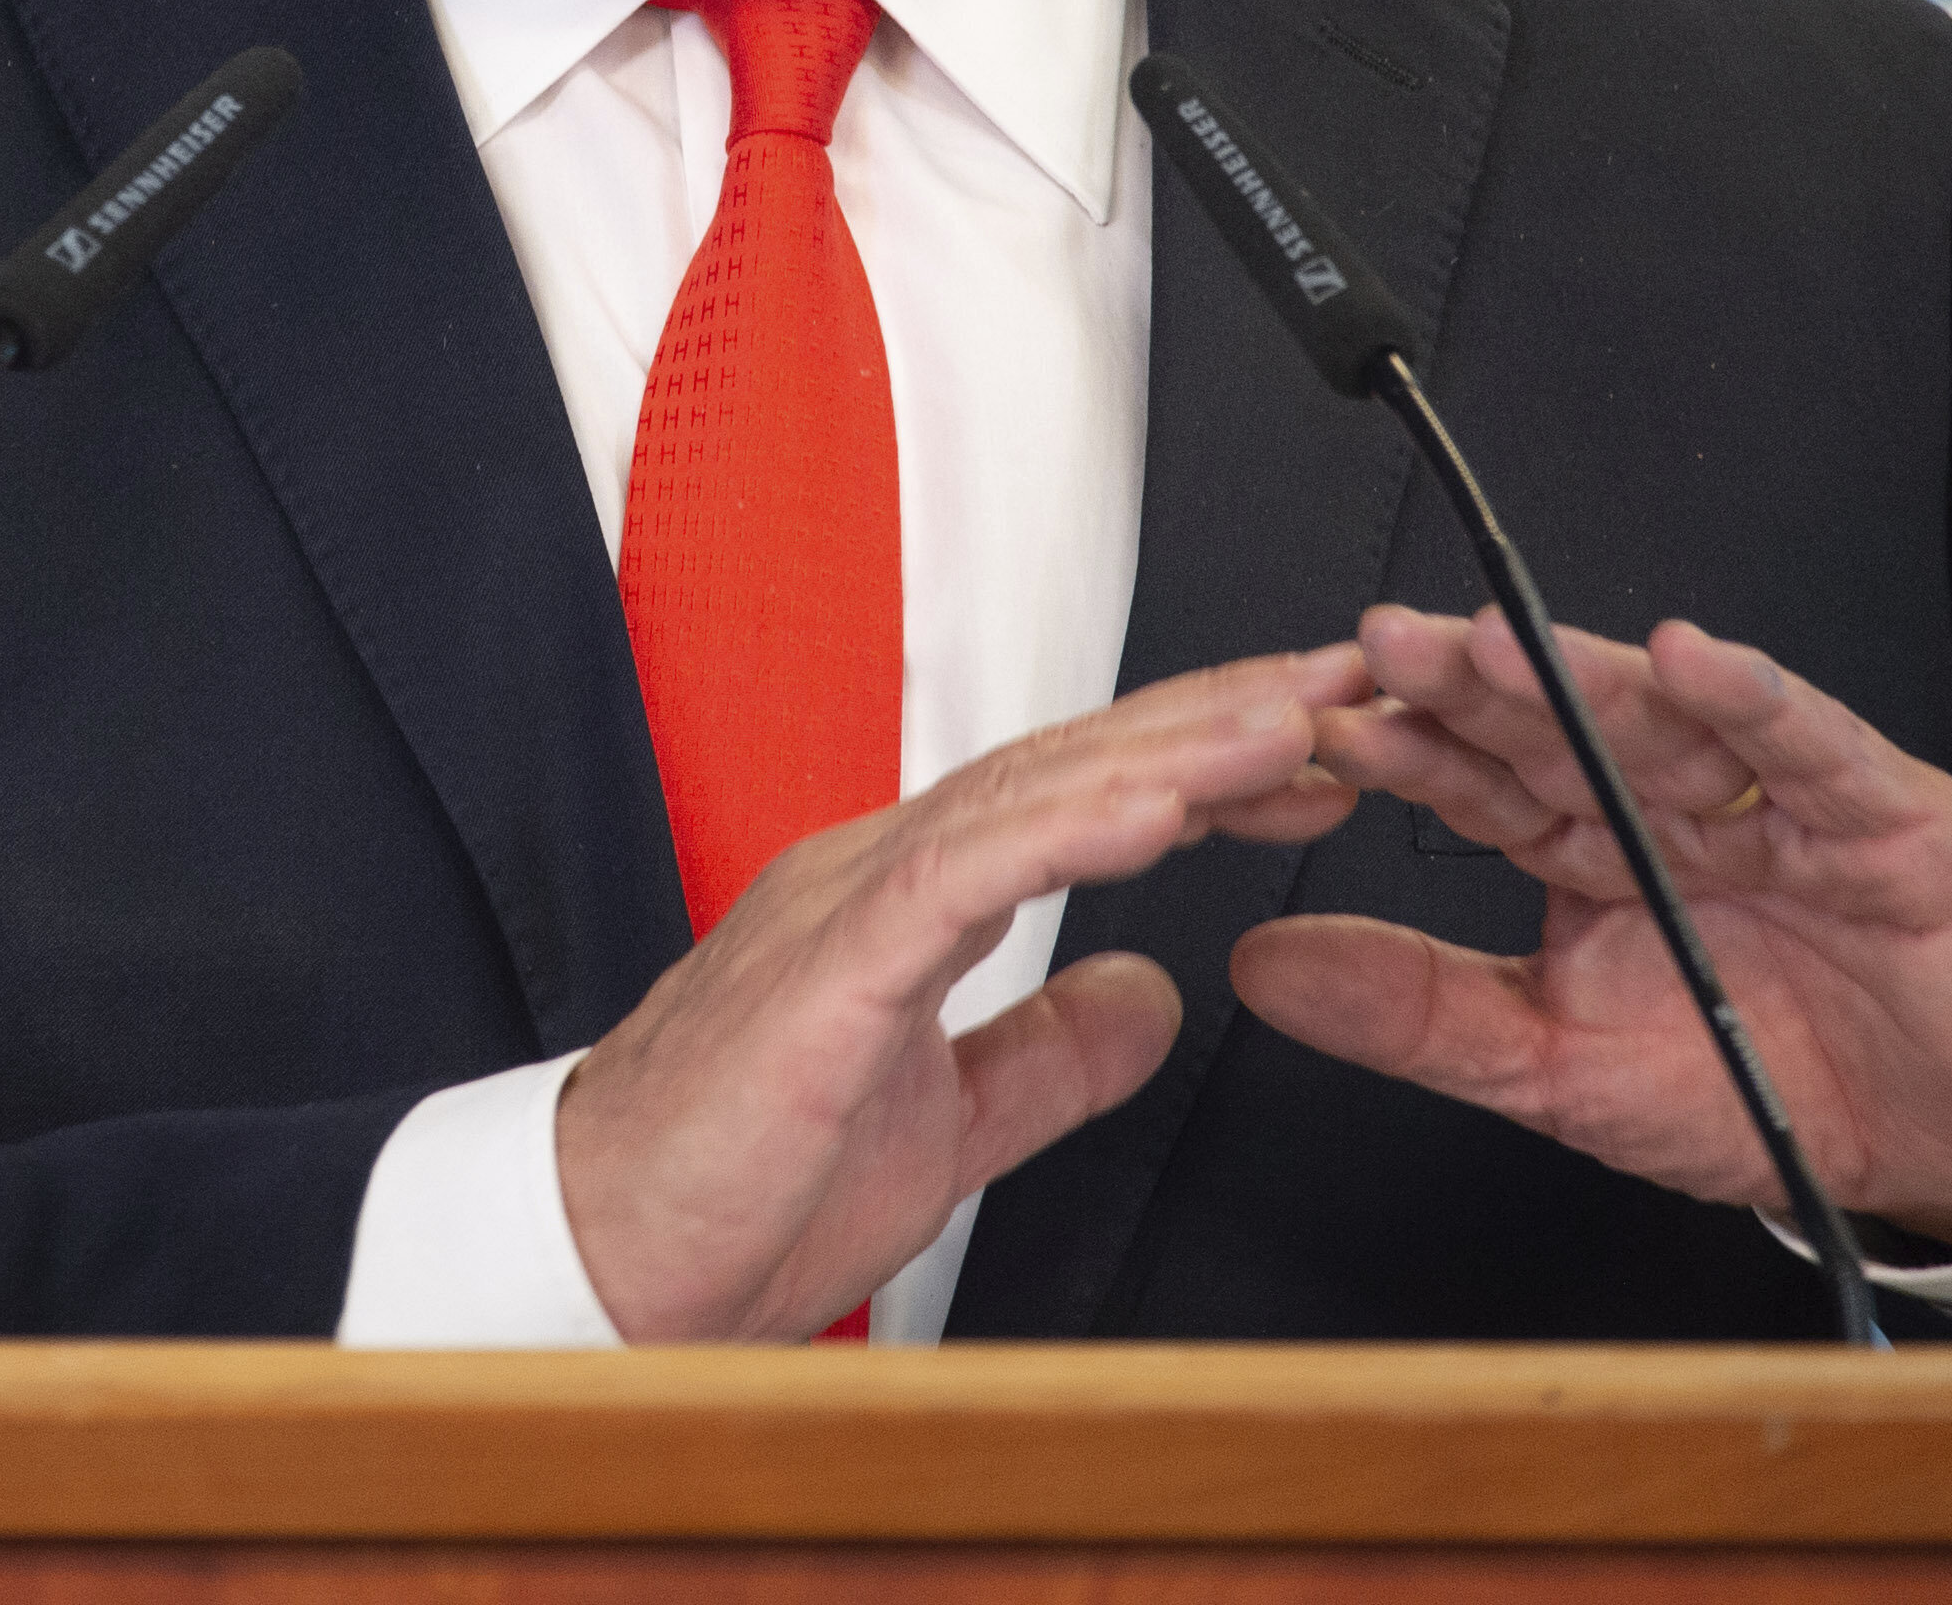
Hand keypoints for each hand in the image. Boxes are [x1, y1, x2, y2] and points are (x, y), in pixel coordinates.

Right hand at [555, 647, 1366, 1340]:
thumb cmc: (736, 1195)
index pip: (1078, 799)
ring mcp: (849, 904)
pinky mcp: (830, 966)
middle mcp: (879, 874)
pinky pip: (965, 875)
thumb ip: (1048, 1055)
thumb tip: (1149, 1002)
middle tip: (1345, 689)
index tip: (1315, 752)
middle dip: (1217, 724)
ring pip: (1032, 793)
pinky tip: (1160, 809)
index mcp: (905, 903)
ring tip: (1287, 727)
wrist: (606, 1261)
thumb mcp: (948, 1124)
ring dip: (1172, 754)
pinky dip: (1068, 831)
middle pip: (1073, 764)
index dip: (1203, 764)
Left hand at [1236, 605, 1951, 1254]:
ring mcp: (1771, 798)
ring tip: (1498, 642)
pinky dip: (1755, 701)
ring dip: (1583, 674)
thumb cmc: (1761, 1082)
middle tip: (1381, 647)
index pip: (1474, 784)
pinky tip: (1692, 661)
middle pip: (1554, 727)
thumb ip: (1420, 1015)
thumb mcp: (1559, 1070)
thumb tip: (1258, 966)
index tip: (1308, 726)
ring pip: (1663, 720)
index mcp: (1586, 849)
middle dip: (1467, 684)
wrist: (1942, 1135)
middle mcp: (1667, 805)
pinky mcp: (1879, 813)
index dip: (1399, 751)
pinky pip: (1810, 747)